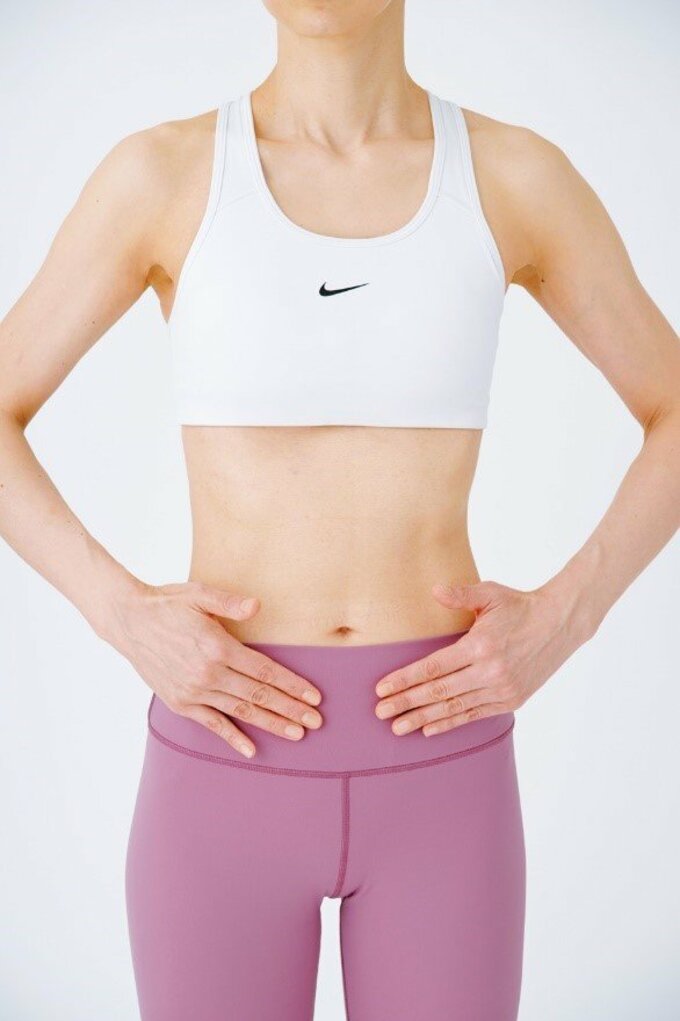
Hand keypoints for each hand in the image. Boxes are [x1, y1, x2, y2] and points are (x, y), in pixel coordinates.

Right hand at [105, 579, 322, 757]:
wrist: (128, 621)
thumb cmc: (168, 604)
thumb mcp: (199, 594)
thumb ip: (230, 602)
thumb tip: (257, 606)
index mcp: (218, 647)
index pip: (265, 670)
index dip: (292, 685)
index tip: (314, 696)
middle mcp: (208, 673)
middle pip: (259, 695)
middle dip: (290, 709)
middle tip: (316, 721)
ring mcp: (194, 691)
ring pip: (241, 711)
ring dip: (271, 724)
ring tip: (297, 733)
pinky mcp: (180, 702)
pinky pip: (212, 724)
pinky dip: (232, 737)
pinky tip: (252, 749)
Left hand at [374, 579, 584, 735]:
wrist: (560, 624)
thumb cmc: (519, 606)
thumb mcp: (491, 594)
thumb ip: (461, 594)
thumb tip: (435, 590)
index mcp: (481, 645)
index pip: (434, 667)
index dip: (405, 679)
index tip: (382, 688)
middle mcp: (490, 671)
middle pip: (439, 691)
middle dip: (407, 703)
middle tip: (380, 712)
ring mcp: (502, 688)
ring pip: (454, 707)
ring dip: (423, 719)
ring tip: (398, 727)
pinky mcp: (511, 700)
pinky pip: (474, 714)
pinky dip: (450, 723)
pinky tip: (429, 729)